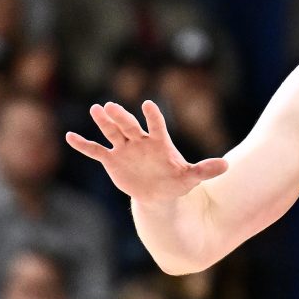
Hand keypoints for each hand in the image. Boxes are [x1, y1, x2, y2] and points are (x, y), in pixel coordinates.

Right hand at [66, 100, 226, 203]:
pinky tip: (70, 137)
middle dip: (121, 117)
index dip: (152, 116)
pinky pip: (96, 150)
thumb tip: (228, 166)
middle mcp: (140, 141)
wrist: (159, 192)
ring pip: (112, 132)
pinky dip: (83, 145)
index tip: (147, 105)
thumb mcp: (191, 178)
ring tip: (95, 110)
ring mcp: (125, 148)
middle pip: (129, 126)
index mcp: (159, 142)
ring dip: (103, 123)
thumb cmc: (176, 181)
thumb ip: (206, 170)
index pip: (156, 125)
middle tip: (111, 106)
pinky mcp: (112, 159)